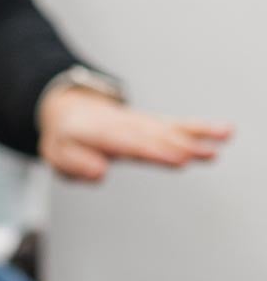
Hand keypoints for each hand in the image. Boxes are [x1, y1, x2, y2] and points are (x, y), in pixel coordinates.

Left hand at [38, 86, 232, 181]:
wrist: (70, 108)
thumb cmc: (65, 137)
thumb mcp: (58, 154)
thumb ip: (76, 164)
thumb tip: (100, 171)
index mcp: (100, 131)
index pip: (130, 143)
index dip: (153, 150)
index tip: (178, 158)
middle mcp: (125, 124)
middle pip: (155, 135)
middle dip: (179, 144)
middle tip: (204, 153)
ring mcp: (140, 122)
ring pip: (170, 127)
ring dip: (196, 134)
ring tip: (223, 139)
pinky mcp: (151, 125)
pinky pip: (176, 125)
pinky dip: (199, 128)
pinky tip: (222, 133)